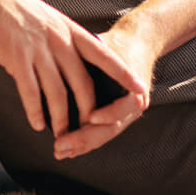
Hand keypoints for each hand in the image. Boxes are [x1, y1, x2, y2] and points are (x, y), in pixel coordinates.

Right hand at [0, 0, 143, 140]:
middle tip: (90, 129)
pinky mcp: (16, 57)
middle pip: (82, 82)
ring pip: (57, 93)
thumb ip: (60, 36)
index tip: (139, 90)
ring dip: (60, 118)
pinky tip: (36, 124)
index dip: (122, 74)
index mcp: (68, 29)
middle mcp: (58, 40)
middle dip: (89, 110)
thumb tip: (69, 54)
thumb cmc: (12, 6)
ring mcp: (38, 49)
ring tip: (61, 135)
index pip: (103, 55)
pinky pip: (30, 91)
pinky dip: (35, 110)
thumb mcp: (46, 16)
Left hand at [50, 21, 157, 160]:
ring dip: (82, 145)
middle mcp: (133, 105)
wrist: (135, 44)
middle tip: (60, 145)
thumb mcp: (107, 47)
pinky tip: (68, 149)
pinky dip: (85, 141)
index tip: (90, 118)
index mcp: (135, 89)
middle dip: (85, 139)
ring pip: (105, 135)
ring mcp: (126, 114)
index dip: (108, 114)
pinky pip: (102, 132)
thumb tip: (64, 61)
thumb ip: (94, 55)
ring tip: (60, 151)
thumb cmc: (117, 43)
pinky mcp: (117, 117)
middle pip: (111, 128)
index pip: (123, 109)